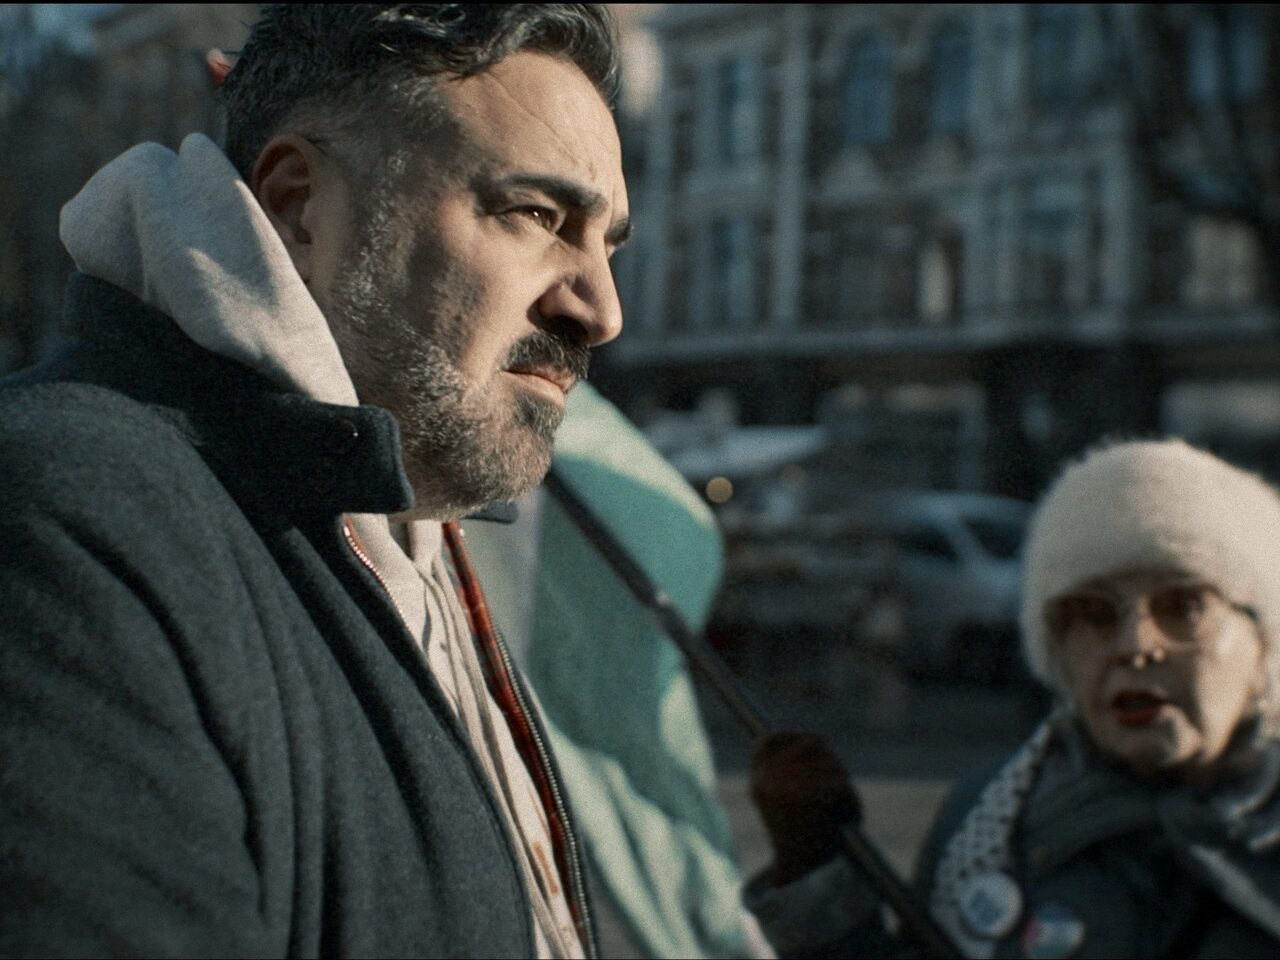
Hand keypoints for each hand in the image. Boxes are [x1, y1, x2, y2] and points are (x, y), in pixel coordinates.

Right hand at [750, 731, 860, 884]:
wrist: (803, 873)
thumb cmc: (800, 835)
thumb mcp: (785, 797)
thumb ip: (792, 769)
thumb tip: (815, 740)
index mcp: (758, 781)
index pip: (771, 739)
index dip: (793, 736)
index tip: (816, 742)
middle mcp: (768, 781)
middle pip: (808, 745)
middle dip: (829, 759)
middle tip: (838, 779)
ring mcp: (788, 788)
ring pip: (828, 762)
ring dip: (840, 777)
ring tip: (838, 805)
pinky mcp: (811, 798)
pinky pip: (840, 783)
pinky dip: (849, 800)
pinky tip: (844, 816)